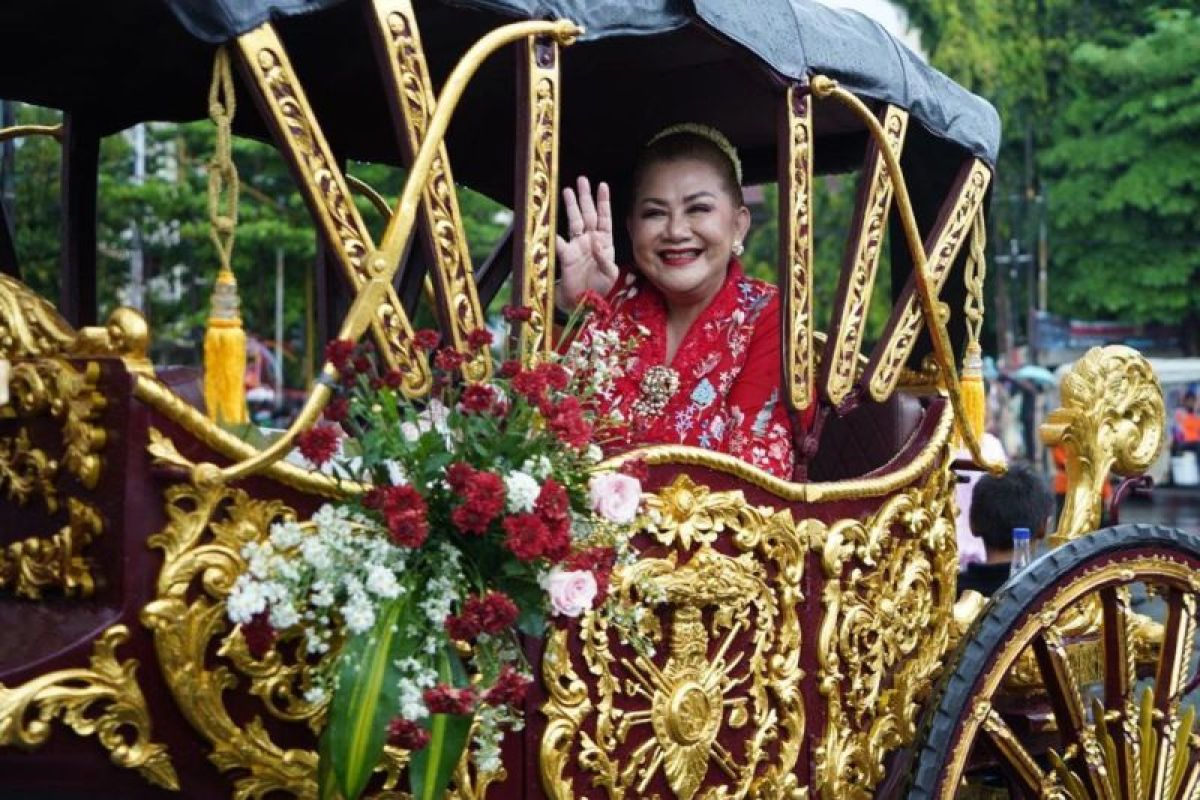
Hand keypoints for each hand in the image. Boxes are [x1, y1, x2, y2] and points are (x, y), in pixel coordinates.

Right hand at [555, 176, 617, 309]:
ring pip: (574, 221)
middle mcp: (590, 240)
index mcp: (604, 242)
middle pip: (588, 214)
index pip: (604, 218)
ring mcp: (577, 245)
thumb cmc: (599, 287)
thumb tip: (596, 242)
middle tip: (582, 180)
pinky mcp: (566, 255)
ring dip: (571, 206)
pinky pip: (560, 243)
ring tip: (567, 191)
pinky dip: (556, 235)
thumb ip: (605, 259)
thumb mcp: (610, 274)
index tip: (602, 185)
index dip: (603, 202)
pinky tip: (551, 223)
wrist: (583, 302)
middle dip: (585, 197)